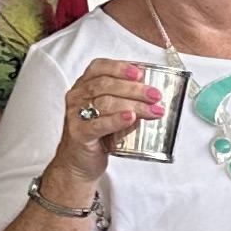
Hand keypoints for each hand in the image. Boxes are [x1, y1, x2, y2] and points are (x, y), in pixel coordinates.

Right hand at [45, 58, 171, 202]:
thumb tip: (153, 95)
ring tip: (153, 110)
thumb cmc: (98, 135)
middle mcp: (77, 97)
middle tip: (155, 96)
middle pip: (106, 85)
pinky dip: (116, 120)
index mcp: (84, 86)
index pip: (99, 67)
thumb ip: (125, 100)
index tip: (140, 73)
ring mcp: (75, 115)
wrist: (78, 163)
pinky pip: (98, 124)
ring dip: (133, 105)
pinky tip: (130, 118)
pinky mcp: (79, 134)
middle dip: (134, 89)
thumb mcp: (110, 112)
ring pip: (105, 103)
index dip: (119, 67)